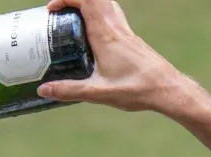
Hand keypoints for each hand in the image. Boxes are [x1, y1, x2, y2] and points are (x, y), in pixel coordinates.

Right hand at [37, 0, 203, 116]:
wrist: (167, 88)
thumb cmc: (137, 89)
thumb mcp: (98, 92)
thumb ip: (70, 90)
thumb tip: (44, 90)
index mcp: (106, 36)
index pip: (86, 2)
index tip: (52, 8)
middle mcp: (116, 28)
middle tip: (58, 11)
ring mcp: (125, 31)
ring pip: (106, 4)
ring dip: (88, 4)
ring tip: (72, 18)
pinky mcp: (130, 38)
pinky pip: (113, 15)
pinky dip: (99, 13)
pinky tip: (93, 31)